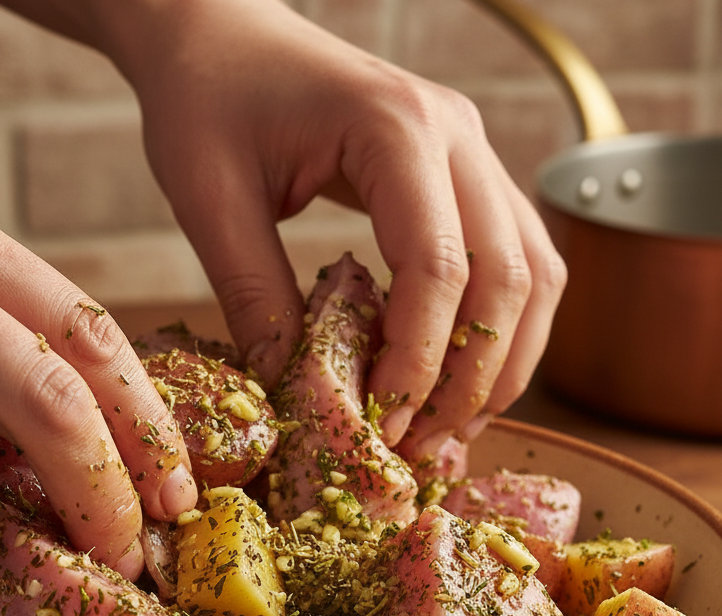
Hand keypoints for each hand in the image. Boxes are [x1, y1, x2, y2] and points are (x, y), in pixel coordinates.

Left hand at [87, 0, 566, 457]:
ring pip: (534, 276)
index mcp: (394, 129)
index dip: (418, 361)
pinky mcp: (464, 177)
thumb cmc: (207, 100)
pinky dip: (496, 332)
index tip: (379, 425)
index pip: (440, 266)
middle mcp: (458, 135)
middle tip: (419, 448)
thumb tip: (293, 397)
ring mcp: (472, 153)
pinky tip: (452, 380)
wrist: (221, 34)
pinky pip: (514, 263)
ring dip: (500, 364)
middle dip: (473, 379)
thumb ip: (253, 295)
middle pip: (511, 279)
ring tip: (445, 432)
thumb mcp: (209, 199)